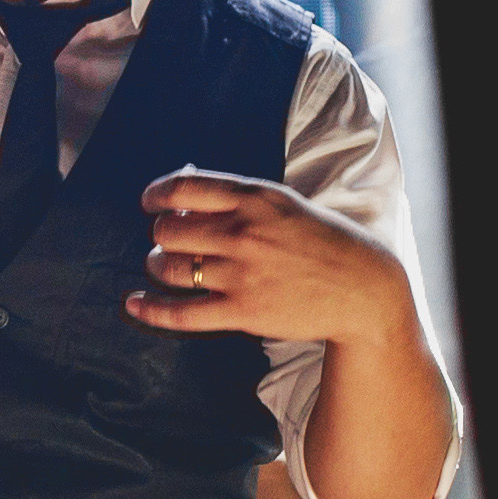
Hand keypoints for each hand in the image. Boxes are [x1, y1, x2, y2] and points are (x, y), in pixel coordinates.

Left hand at [130, 169, 407, 345]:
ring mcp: (241, 273)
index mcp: (255, 197)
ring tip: (163, 267)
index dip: (157, 194)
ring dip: (158, 266)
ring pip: (171, 268)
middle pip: (170, 230)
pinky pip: (181, 312)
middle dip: (161, 236)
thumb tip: (190, 197)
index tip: (150, 202)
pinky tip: (134, 303)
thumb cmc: (327, 242)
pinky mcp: (242, 311)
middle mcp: (243, 231)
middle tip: (168, 242)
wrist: (364, 288)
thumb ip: (242, 199)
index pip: (185, 186)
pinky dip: (150, 309)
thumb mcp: (286, 203)